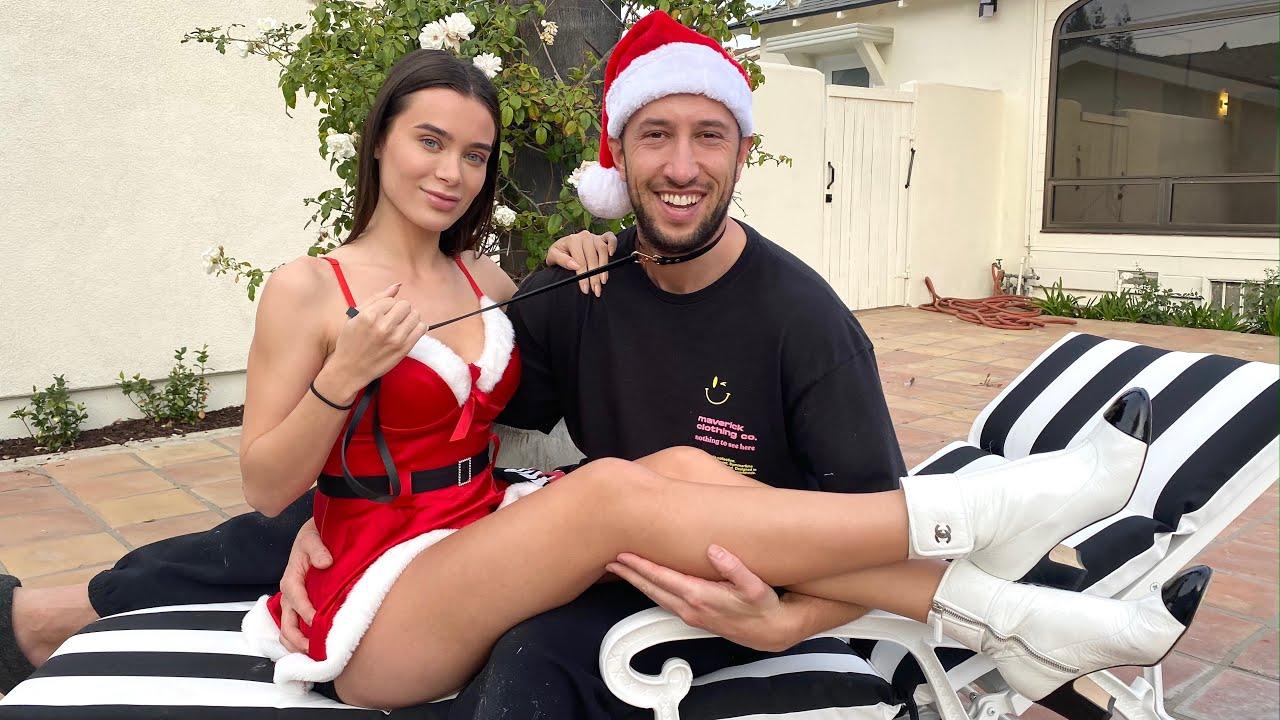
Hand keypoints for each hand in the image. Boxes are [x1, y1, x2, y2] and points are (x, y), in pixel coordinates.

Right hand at [278, 518, 331, 653]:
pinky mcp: (299, 605)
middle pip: (286, 622)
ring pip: (287, 628)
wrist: (313, 535)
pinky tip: (311, 649)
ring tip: (311, 656)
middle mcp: (288, 593)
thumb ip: (317, 548)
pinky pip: (294, 625)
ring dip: (295, 644)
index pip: (296, 600)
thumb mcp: (313, 537)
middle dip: (297, 639)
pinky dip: (298, 639)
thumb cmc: (314, 536)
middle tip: (313, 651)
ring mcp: (292, 601)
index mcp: (291, 578)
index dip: (306, 613)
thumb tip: (325, 562)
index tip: (318, 624)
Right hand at [322, 282, 426, 398]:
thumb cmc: (350, 341)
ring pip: (416, 315)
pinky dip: (417, 327)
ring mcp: (395, 338)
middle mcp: (383, 326)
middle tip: (392, 319)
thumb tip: (397, 286)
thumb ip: (376, 298)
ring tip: (400, 325)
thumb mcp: (355, 316)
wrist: (350, 369)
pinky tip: (407, 331)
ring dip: (410, 318)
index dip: (387, 306)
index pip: (391, 300)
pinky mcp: (404, 349)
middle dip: (400, 310)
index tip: (382, 314)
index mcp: (369, 316)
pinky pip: (422, 329)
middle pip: (406, 305)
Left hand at [545, 231, 617, 296]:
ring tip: (603, 281)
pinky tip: (611, 254)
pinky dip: (613, 244)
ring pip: (602, 250)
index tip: (585, 289)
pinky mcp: (601, 237)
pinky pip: (610, 237)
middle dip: (594, 276)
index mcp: (572, 240)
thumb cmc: (559, 252)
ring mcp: (594, 236)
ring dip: (604, 267)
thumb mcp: (553, 256)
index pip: (580, 260)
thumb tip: (575, 265)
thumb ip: (562, 260)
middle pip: (592, 257)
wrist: (562, 246)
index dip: (583, 276)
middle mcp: (584, 236)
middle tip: (596, 290)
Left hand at [607, 545, 802, 651]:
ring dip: (637, 582)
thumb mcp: (755, 587)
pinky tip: (645, 581)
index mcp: (700, 597)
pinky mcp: (693, 616)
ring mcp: (689, 614)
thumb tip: (715, 551)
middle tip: (609, 559)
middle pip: (652, 588)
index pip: (662, 578)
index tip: (623, 555)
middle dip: (630, 574)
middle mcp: (690, 608)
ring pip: (655, 596)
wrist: (770, 632)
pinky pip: (664, 601)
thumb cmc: (762, 606)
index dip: (641, 566)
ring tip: (621, 568)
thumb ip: (735, 569)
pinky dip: (650, 589)